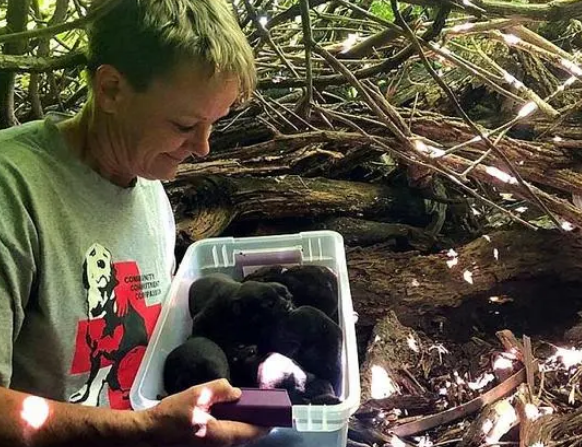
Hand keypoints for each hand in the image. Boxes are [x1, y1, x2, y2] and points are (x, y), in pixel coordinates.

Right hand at [142, 378, 268, 445]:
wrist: (148, 432)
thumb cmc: (171, 415)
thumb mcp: (197, 395)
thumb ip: (220, 389)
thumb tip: (237, 393)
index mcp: (221, 434)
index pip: (252, 432)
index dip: (266, 423)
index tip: (275, 414)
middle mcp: (220, 445)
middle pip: (245, 435)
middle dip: (255, 422)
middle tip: (261, 406)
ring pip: (235, 436)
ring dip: (242, 423)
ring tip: (244, 406)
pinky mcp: (204, 444)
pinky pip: (224, 435)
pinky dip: (230, 425)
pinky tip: (226, 412)